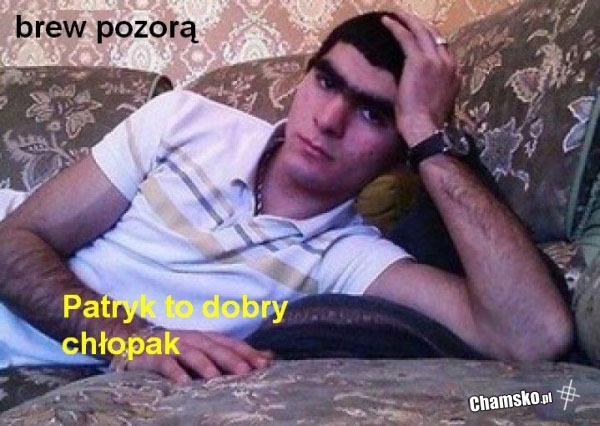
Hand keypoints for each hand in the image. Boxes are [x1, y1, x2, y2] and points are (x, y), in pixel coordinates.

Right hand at [121, 328, 273, 382]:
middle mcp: (191, 338)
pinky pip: (164, 362)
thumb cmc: (176, 349)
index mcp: (205, 337)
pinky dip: (174, 371)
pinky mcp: (152, 355)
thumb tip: (269, 357)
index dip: (247, 352)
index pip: (230, 342)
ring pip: (191, 352)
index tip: (264, 364)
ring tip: (215, 377)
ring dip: (204, 364)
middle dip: (231, 358)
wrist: (133, 342)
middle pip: (214, 347)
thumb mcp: (205, 349)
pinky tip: (183, 383)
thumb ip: (235, 354)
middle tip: (245, 371)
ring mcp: (172, 344)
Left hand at [382, 11, 459, 146]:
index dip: (431, 37)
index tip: (419, 32)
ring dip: (408, 20)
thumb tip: (418, 85)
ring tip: (396, 15)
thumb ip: (432, 89)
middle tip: (407, 17)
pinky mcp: (419, 62)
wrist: (424, 129)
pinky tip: (386, 22)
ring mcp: (436, 61)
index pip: (444, 48)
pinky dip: (396, 27)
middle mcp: (449, 64)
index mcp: (455, 74)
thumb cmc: (425, 125)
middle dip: (420, 24)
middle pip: (435, 35)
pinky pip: (406, 37)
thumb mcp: (435, 104)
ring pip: (422, 31)